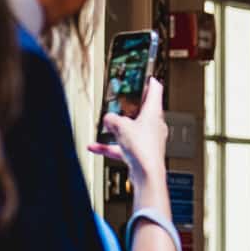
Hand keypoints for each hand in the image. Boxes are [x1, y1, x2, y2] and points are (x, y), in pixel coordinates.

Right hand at [89, 76, 167, 197]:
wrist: (146, 174)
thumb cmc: (143, 148)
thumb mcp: (121, 126)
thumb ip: (112, 119)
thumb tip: (108, 118)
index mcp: (154, 113)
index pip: (155, 91)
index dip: (150, 81)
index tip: (148, 76)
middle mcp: (154, 125)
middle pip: (145, 110)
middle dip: (133, 105)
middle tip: (126, 98)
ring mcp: (148, 140)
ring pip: (132, 129)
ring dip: (119, 127)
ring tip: (106, 125)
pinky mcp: (141, 153)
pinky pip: (122, 146)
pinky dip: (110, 146)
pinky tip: (94, 146)